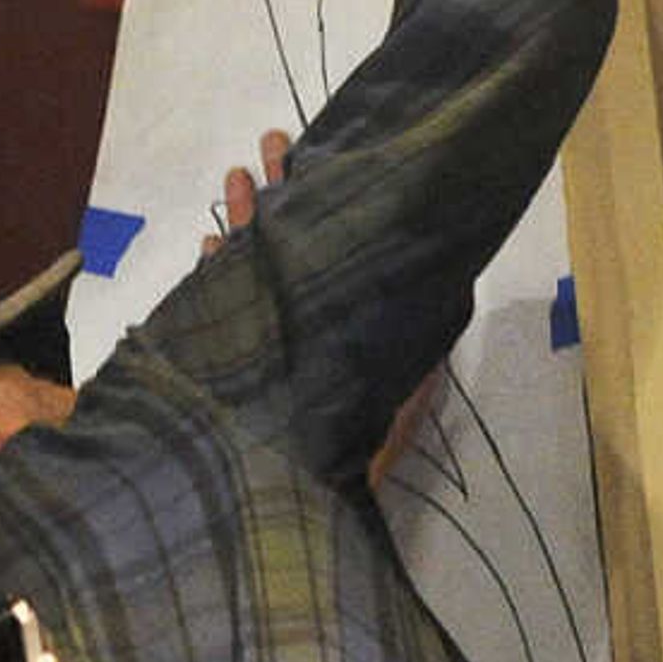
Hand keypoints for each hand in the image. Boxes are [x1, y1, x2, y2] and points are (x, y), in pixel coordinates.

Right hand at [200, 127, 440, 488]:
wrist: (282, 518)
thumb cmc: (339, 461)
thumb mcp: (396, 404)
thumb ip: (420, 357)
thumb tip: (455, 294)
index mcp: (341, 330)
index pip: (339, 253)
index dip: (331, 207)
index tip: (325, 160)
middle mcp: (303, 330)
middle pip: (294, 249)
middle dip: (282, 197)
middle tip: (274, 143)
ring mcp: (262, 344)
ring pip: (253, 268)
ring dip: (247, 222)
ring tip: (240, 173)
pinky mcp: (225, 365)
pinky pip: (216, 310)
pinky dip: (212, 277)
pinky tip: (207, 244)